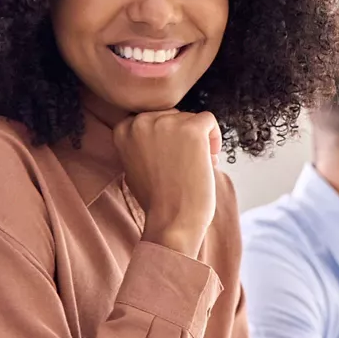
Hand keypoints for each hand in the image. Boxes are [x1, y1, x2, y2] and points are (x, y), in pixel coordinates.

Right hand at [114, 110, 221, 256]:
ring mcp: (167, 122)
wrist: (170, 220)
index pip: (154, 119)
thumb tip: (161, 131)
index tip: (170, 160)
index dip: (167, 139)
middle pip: (174, 116)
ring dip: (200, 142)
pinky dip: (215, 138)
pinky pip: (209, 120)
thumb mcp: (134, 166)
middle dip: (183, 139)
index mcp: (123, 129)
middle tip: (184, 166)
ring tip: (194, 168)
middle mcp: (141, 121)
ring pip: (192, 119)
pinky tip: (210, 161)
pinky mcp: (191, 128)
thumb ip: (141, 144)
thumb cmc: (156, 199)